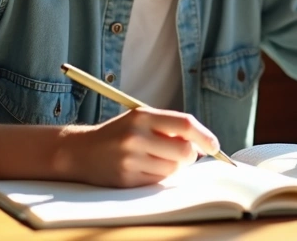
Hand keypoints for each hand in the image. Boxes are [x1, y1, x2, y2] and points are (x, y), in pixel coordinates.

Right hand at [59, 107, 219, 186]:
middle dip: (189, 155)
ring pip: (173, 169)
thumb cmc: (119, 133)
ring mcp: (130, 159)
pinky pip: (158, 181)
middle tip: (182, 154)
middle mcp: (136, 136)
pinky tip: (145, 168)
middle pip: (184, 152)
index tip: (215, 146)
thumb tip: (203, 145)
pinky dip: (159, 176)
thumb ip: (169, 127)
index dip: (204, 136)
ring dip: (174, 167)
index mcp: (142, 116)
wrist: (81, 151)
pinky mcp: (126, 179)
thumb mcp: (140, 119)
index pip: (185, 124)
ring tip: (158, 159)